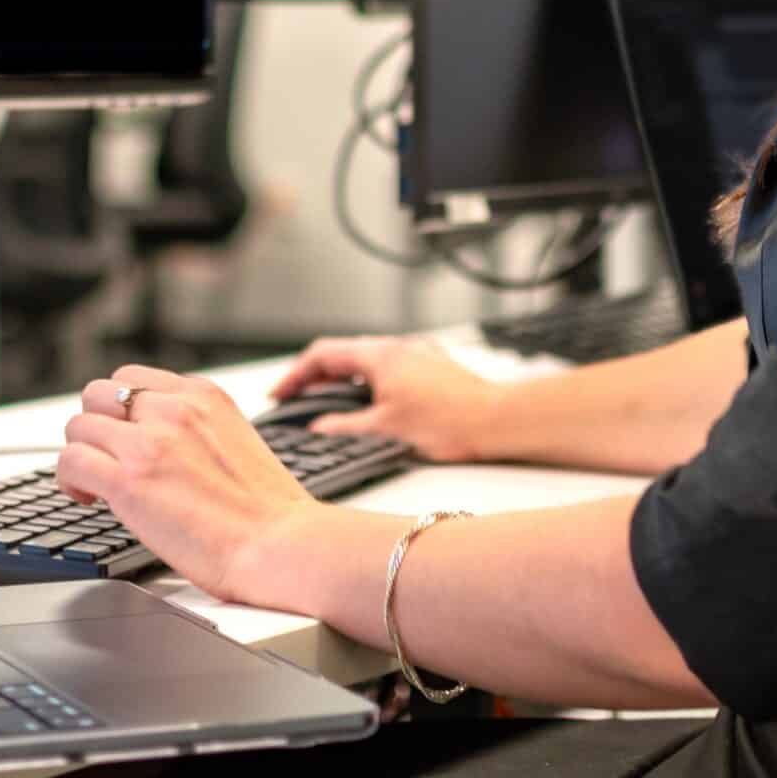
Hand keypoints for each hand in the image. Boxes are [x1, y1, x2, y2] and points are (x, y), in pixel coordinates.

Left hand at [58, 365, 318, 605]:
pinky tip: (89, 498)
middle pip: (99, 393)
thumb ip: (197, 429)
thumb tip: (164, 443)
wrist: (281, 544)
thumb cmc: (269, 511)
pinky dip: (70, 481)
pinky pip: (70, 462)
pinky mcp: (127, 481)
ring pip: (78, 426)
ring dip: (82, 454)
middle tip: (106, 457)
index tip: (125, 436)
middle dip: (97, 426)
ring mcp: (148, 443)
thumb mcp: (238, 439)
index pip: (135, 378)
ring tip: (96, 483)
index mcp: (204, 396)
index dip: (122, 411)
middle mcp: (173, 410)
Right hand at [266, 335, 503, 462]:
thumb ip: (344, 428)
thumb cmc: (450, 422)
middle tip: (295, 399)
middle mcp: (397, 347)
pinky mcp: (431, 367)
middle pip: (342, 355)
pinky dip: (367, 381)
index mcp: (380, 356)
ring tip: (326, 404)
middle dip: (314, 376)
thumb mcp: (386, 430)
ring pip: (366, 360)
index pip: (323, 355)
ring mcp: (416, 354)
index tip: (279, 394)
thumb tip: (318, 430)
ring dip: (341, 379)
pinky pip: (388, 367)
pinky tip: (368, 402)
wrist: (497, 420)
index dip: (295, 375)